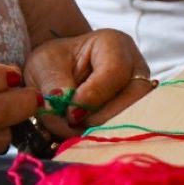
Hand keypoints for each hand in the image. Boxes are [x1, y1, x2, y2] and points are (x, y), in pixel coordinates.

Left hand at [25, 30, 152, 136]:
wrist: (58, 70)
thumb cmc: (53, 61)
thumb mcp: (44, 65)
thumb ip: (54, 84)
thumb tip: (68, 109)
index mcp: (113, 45)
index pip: (114, 72)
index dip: (93, 96)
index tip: (70, 113)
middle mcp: (135, 68)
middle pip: (134, 99)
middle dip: (103, 118)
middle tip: (75, 126)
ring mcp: (139, 93)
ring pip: (136, 118)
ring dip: (105, 130)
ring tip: (77, 133)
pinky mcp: (137, 114)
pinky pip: (131, 129)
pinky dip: (107, 137)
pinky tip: (87, 139)